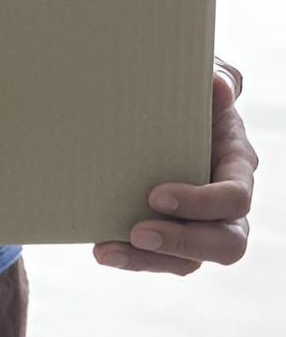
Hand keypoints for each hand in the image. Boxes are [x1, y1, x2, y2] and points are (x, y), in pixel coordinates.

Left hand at [95, 63, 256, 274]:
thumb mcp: (199, 76)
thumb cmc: (185, 90)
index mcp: (236, 163)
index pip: (235, 197)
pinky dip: (133, 259)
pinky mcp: (170, 232)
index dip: (202, 203)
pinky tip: (101, 249)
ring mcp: (199, 222)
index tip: (155, 195)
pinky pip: (161, 259)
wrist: (153, 102)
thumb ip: (216, 80)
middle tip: (138, 231)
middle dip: (184, 242)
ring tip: (106, 250)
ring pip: (191, 260)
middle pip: (227, 242)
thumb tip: (217, 85)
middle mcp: (225, 201)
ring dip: (151, 260)